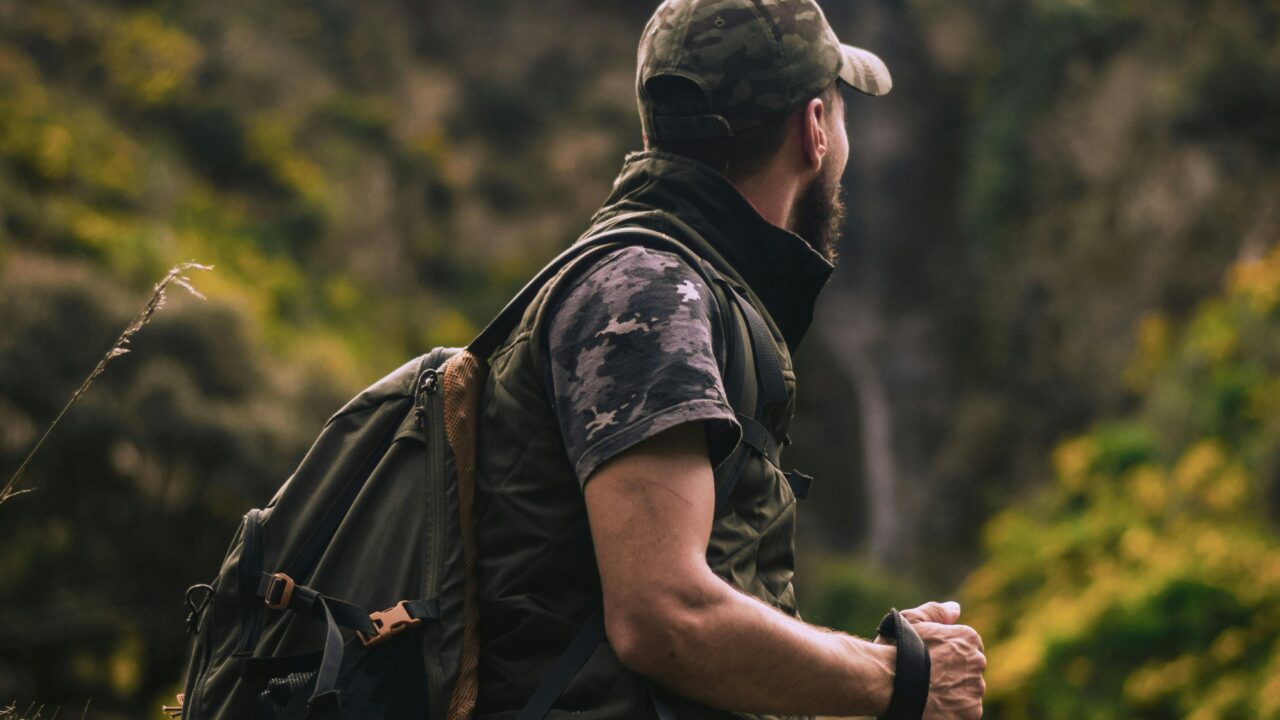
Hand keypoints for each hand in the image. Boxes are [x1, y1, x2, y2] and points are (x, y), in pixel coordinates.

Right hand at [881, 601, 985, 719]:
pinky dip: (952, 712)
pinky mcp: (970, 713)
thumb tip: (956, 609)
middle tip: (928, 679)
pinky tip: (932, 707)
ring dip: (953, 694)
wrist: (887, 682)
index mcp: (967, 638)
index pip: (968, 648)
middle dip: (953, 674)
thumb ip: (936, 611)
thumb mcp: (911, 620)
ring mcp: (975, 689)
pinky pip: (965, 713)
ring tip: (927, 694)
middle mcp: (977, 662)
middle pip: (969, 671)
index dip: (949, 655)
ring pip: (968, 693)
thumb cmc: (896, 649)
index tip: (933, 662)